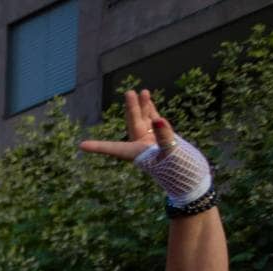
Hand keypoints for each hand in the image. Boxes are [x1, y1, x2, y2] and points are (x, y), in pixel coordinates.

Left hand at [81, 89, 210, 204]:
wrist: (191, 178)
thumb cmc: (179, 170)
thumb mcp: (171, 153)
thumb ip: (164, 136)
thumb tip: (159, 119)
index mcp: (137, 154)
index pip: (115, 149)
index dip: (99, 146)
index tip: (82, 146)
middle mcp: (140, 148)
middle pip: (133, 125)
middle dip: (131, 109)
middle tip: (129, 92)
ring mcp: (150, 142)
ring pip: (144, 120)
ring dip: (142, 107)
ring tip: (140, 91)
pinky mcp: (160, 139)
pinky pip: (153, 122)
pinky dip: (151, 112)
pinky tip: (147, 101)